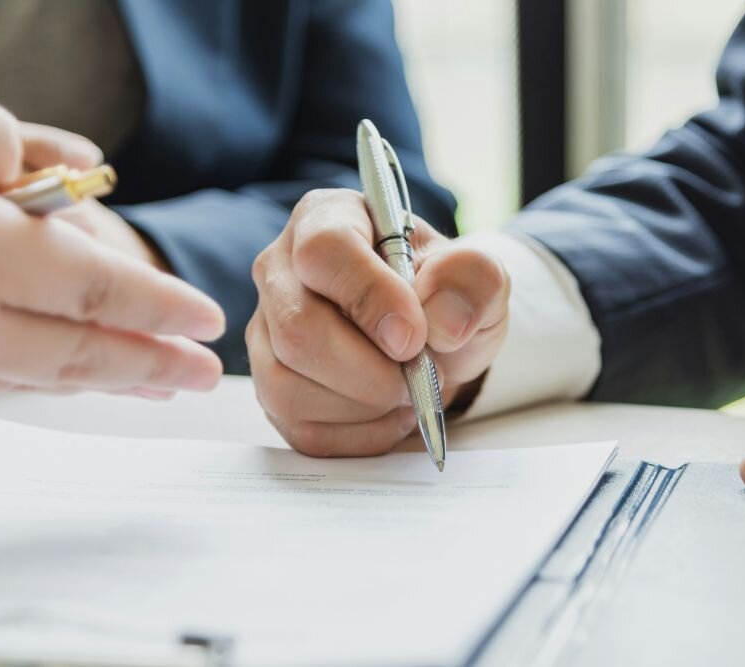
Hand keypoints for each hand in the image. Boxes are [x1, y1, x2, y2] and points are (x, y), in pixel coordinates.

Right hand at [0, 74, 223, 398]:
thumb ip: (3, 140)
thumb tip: (73, 169)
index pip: (100, 288)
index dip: (161, 308)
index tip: (203, 321)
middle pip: (79, 353)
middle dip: (150, 367)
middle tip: (200, 378)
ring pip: (31, 376)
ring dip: (100, 382)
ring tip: (149, 385)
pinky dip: (31, 380)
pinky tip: (51, 375)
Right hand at [248, 189, 508, 456]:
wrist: (433, 340)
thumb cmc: (442, 296)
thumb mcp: (477, 275)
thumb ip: (472, 279)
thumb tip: (441, 321)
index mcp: (326, 219)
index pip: (324, 252)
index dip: (369, 298)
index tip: (413, 338)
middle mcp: (280, 270)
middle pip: (297, 329)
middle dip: (370, 371)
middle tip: (423, 374)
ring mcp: (266, 331)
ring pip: (287, 386)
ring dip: (364, 406)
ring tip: (407, 392)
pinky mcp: (270, 387)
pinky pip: (299, 428)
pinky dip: (357, 434)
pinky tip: (387, 413)